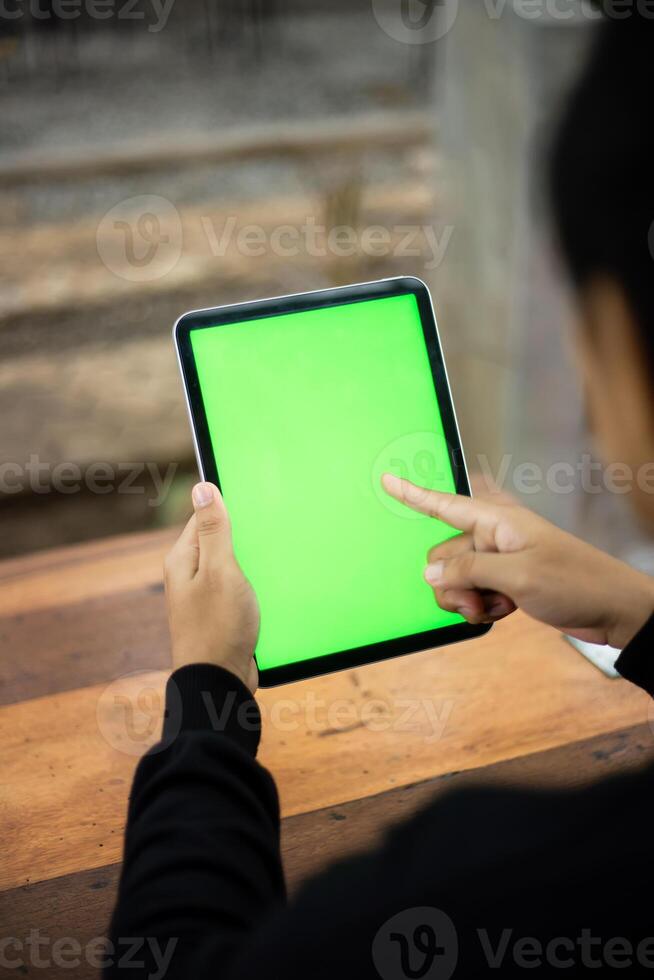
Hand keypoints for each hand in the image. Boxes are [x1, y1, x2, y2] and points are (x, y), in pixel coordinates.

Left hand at [164, 482, 258, 691]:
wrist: (220, 684)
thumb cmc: (217, 628)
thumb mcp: (220, 571)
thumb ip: (214, 530)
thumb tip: (201, 488)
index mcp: (183, 559)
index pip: (206, 517)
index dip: (231, 510)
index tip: (258, 507)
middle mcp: (190, 575)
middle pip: (222, 541)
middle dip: (246, 539)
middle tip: (271, 539)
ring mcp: (206, 596)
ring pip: (235, 567)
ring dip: (255, 566)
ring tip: (273, 568)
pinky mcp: (222, 614)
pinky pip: (242, 589)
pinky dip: (257, 587)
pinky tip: (272, 591)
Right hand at [382, 473, 653, 648]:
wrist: (613, 608)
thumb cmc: (574, 582)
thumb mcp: (517, 577)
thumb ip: (468, 572)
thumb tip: (430, 575)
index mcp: (496, 520)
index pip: (444, 504)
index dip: (413, 493)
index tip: (385, 478)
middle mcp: (493, 536)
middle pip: (443, 557)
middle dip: (452, 584)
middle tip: (480, 599)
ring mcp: (499, 560)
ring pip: (455, 580)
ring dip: (467, 599)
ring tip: (495, 608)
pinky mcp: (505, 582)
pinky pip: (473, 593)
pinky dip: (481, 606)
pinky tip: (504, 612)